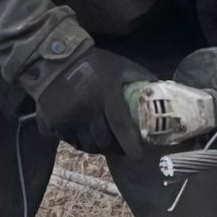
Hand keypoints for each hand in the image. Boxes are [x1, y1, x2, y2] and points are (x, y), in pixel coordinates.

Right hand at [35, 48, 151, 158]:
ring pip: (86, 145)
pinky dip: (77, 141)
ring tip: (102, 140)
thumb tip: (163, 92)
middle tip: (120, 147)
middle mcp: (86, 107)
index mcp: (105, 93)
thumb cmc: (93, 63)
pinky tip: (83, 132)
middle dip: (114, 148)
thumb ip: (141, 78)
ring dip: (96, 147)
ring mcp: (67, 117)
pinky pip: (68, 141)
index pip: (120, 124)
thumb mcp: (120, 65)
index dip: (130, 144)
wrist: (55, 59)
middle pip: (103, 140)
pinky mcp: (52, 122)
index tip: (138, 157)